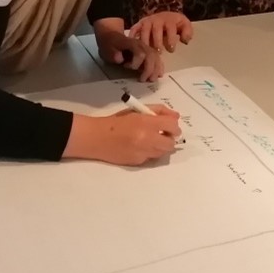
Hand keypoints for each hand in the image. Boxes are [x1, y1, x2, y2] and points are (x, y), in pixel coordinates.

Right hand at [62, 108, 181, 165]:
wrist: (98, 138)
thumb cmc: (117, 121)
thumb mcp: (136, 110)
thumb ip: (157, 111)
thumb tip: (175, 116)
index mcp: (147, 123)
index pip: (172, 126)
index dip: (174, 126)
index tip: (169, 126)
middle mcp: (147, 139)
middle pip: (171, 143)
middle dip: (169, 138)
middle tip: (161, 134)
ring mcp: (143, 152)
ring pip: (163, 152)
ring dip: (160, 146)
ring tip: (149, 139)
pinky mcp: (138, 162)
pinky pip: (152, 158)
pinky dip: (150, 152)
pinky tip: (139, 147)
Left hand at [95, 22, 164, 81]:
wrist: (112, 35)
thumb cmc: (109, 43)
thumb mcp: (106, 47)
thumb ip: (113, 53)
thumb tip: (120, 59)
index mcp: (131, 43)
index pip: (140, 53)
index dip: (136, 63)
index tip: (126, 67)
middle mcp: (141, 45)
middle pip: (151, 56)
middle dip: (149, 70)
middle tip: (143, 80)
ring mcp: (146, 47)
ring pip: (156, 57)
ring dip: (155, 69)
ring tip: (151, 79)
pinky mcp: (148, 51)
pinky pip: (157, 58)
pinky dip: (159, 66)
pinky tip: (159, 74)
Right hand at [130, 12, 193, 53]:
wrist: (165, 15)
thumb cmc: (176, 24)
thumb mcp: (185, 25)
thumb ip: (187, 32)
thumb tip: (185, 40)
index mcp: (169, 20)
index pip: (170, 28)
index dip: (171, 38)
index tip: (171, 49)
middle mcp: (156, 19)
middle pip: (156, 29)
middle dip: (157, 41)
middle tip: (158, 52)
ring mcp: (147, 21)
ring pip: (144, 30)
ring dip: (145, 41)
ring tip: (146, 52)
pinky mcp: (139, 24)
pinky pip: (134, 28)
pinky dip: (132, 35)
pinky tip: (132, 44)